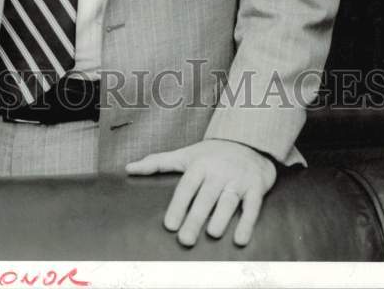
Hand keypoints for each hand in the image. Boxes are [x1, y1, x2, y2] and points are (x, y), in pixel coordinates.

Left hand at [126, 139, 276, 247]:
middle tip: (185, 239)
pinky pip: (252, 206)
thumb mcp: (184, 155)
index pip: (186, 187)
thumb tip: (128, 168)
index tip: (169, 225)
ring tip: (212, 234)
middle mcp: (218, 171)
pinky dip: (247, 222)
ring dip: (220, 217)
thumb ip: (157, 163)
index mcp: (199, 164)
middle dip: (195, 217)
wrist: (249, 143)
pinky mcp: (255, 187)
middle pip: (205, 196)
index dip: (178, 206)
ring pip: (228, 200)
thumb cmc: (211, 155)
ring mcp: (237, 179)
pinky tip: (240, 239)